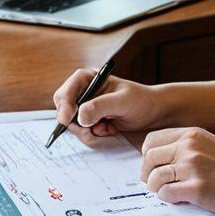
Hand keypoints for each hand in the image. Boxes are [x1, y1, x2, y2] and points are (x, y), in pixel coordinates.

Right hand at [51, 68, 165, 143]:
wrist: (151, 112)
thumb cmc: (140, 100)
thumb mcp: (122, 101)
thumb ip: (100, 106)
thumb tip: (80, 117)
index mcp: (88, 79)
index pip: (66, 91)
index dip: (64, 105)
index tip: (68, 119)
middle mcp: (83, 92)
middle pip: (63, 110)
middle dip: (75, 122)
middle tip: (90, 129)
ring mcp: (85, 108)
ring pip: (72, 125)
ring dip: (87, 131)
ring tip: (106, 127)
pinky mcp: (90, 121)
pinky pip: (82, 133)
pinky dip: (94, 135)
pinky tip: (108, 129)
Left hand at [139, 126, 214, 215]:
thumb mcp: (211, 144)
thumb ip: (186, 147)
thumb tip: (158, 159)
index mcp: (192, 134)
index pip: (151, 141)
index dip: (148, 157)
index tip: (154, 167)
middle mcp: (190, 147)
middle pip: (148, 159)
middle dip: (148, 174)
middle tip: (156, 184)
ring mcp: (193, 167)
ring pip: (154, 178)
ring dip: (157, 189)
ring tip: (169, 192)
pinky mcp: (197, 188)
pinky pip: (166, 194)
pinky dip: (168, 199)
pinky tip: (181, 199)